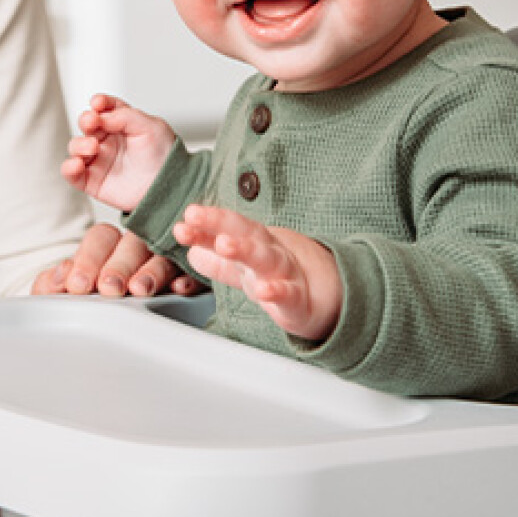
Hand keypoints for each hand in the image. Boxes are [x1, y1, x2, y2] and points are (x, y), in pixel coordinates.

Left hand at [32, 223, 203, 298]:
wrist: (92, 327)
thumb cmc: (80, 304)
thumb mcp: (60, 293)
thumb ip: (53, 283)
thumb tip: (61, 275)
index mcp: (105, 245)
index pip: (100, 239)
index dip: (89, 259)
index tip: (78, 284)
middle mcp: (134, 249)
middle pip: (132, 244)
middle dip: (119, 266)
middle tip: (109, 287)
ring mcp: (162, 261)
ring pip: (161, 258)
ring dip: (151, 272)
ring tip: (140, 289)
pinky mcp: (186, 279)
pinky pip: (191, 274)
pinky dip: (187, 279)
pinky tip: (178, 288)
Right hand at [61, 95, 175, 212]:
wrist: (169, 190)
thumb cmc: (164, 158)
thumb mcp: (152, 128)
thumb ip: (126, 116)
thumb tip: (101, 115)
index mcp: (122, 124)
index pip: (105, 107)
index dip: (99, 103)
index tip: (98, 103)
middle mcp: (107, 139)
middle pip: (86, 124)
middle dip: (86, 120)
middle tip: (92, 122)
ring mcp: (98, 159)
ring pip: (76, 146)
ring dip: (79, 144)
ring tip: (92, 147)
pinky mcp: (92, 180)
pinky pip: (72, 173)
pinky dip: (69, 168)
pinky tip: (77, 164)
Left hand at [174, 205, 342, 341]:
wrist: (336, 299)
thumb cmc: (287, 280)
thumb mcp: (249, 271)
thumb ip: (219, 263)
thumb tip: (192, 253)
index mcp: (256, 244)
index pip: (227, 228)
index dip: (203, 225)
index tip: (181, 222)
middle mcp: (270, 253)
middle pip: (244, 232)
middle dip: (217, 223)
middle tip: (193, 215)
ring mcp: (286, 273)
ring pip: (265, 258)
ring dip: (243, 249)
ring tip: (223, 245)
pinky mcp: (299, 301)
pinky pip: (288, 295)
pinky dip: (276, 292)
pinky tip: (264, 292)